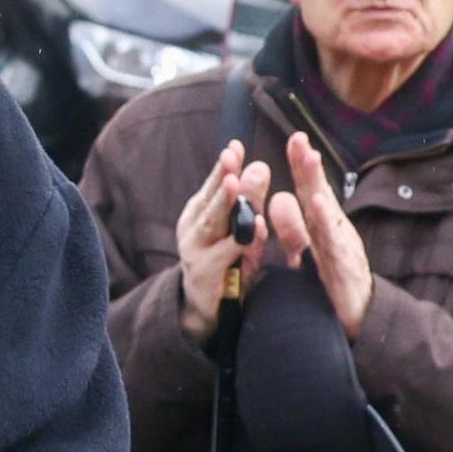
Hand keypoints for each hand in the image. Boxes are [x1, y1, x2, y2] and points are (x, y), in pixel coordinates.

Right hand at [174, 140, 276, 333]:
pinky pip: (224, 253)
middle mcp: (193, 226)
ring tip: (234, 183)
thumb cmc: (226, 261)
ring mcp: (194, 249)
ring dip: (223, 202)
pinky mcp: (204, 272)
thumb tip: (259, 165)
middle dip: (222, 176)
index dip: (225, 165)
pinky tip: (251, 229)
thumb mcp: (238, 227)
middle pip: (211, 198)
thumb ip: (248, 200)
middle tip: (231, 157)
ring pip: (212, 222)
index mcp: (200, 210)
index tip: (236, 145)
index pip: (215, 182)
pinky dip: (239, 241)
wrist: (208, 306)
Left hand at [272, 132, 377, 327]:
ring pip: (324, 211)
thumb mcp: (309, 254)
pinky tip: (318, 204)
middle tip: (299, 139)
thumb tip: (277, 201)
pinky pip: (333, 241)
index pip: (309, 191)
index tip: (295, 138)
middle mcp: (331, 230)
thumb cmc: (333, 284)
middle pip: (318, 192)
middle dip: (308, 166)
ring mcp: (340, 245)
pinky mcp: (345, 266)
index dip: (302, 166)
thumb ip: (294, 230)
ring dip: (315, 182)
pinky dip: (326, 222)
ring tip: (308, 157)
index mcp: (320, 227)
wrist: (361, 318)